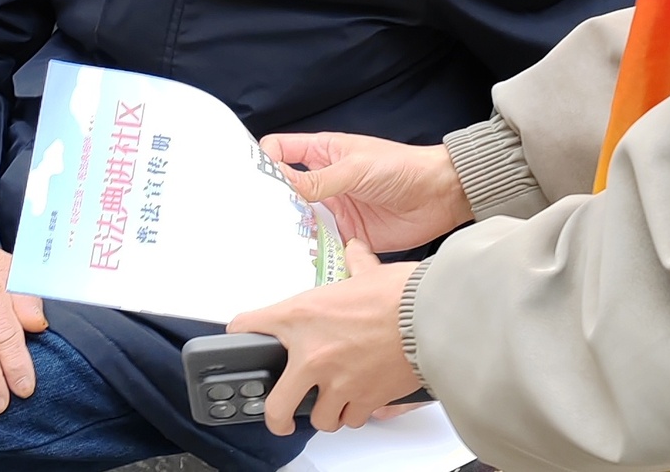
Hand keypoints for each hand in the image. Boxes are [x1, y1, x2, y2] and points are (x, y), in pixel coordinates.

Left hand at [229, 241, 422, 433]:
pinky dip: (355, 413)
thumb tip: (357, 250)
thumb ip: (356, 263)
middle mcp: (312, 354)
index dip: (240, 332)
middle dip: (275, 415)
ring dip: (325, 410)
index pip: (251, 326)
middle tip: (279, 415)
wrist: (430, 314)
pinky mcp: (364, 400)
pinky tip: (359, 401)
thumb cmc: (400, 293)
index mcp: (302, 315)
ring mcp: (336, 382)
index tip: (239, 336)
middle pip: (275, 405)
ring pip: (319, 418)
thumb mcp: (367, 270)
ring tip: (330, 402)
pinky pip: (352, 419)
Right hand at [263, 132, 472, 251]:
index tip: (251, 180)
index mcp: (323, 154)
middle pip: (285, 191)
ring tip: (274, 243)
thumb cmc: (403, 167)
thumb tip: (283, 185)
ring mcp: (335, 210)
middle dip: (271, 203)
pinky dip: (312, 254)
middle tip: (254, 219)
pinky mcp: (348, 235)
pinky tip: (302, 261)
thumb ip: (320, 180)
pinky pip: (322, 246)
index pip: (281, 152)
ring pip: (300, 221)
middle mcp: (324, 182)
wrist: (440, 196)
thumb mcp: (357, 167)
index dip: (264, 162)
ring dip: (290, 231)